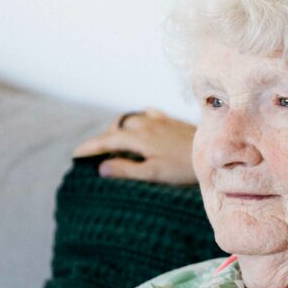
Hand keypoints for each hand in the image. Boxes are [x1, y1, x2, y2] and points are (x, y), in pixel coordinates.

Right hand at [72, 109, 197, 184]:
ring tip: (113, 141)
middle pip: (116, 128)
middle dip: (102, 138)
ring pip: (130, 118)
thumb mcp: (153, 173)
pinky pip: (147, 114)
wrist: (212, 153)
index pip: (106, 140)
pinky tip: (140, 125)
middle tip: (92, 152)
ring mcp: (159, 121)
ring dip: (118, 127)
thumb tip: (101, 167)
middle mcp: (146, 125)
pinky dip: (137, 119)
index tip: (75, 155)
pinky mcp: (171, 121)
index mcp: (139, 138)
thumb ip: (127, 170)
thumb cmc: (183, 168)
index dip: (89, 147)